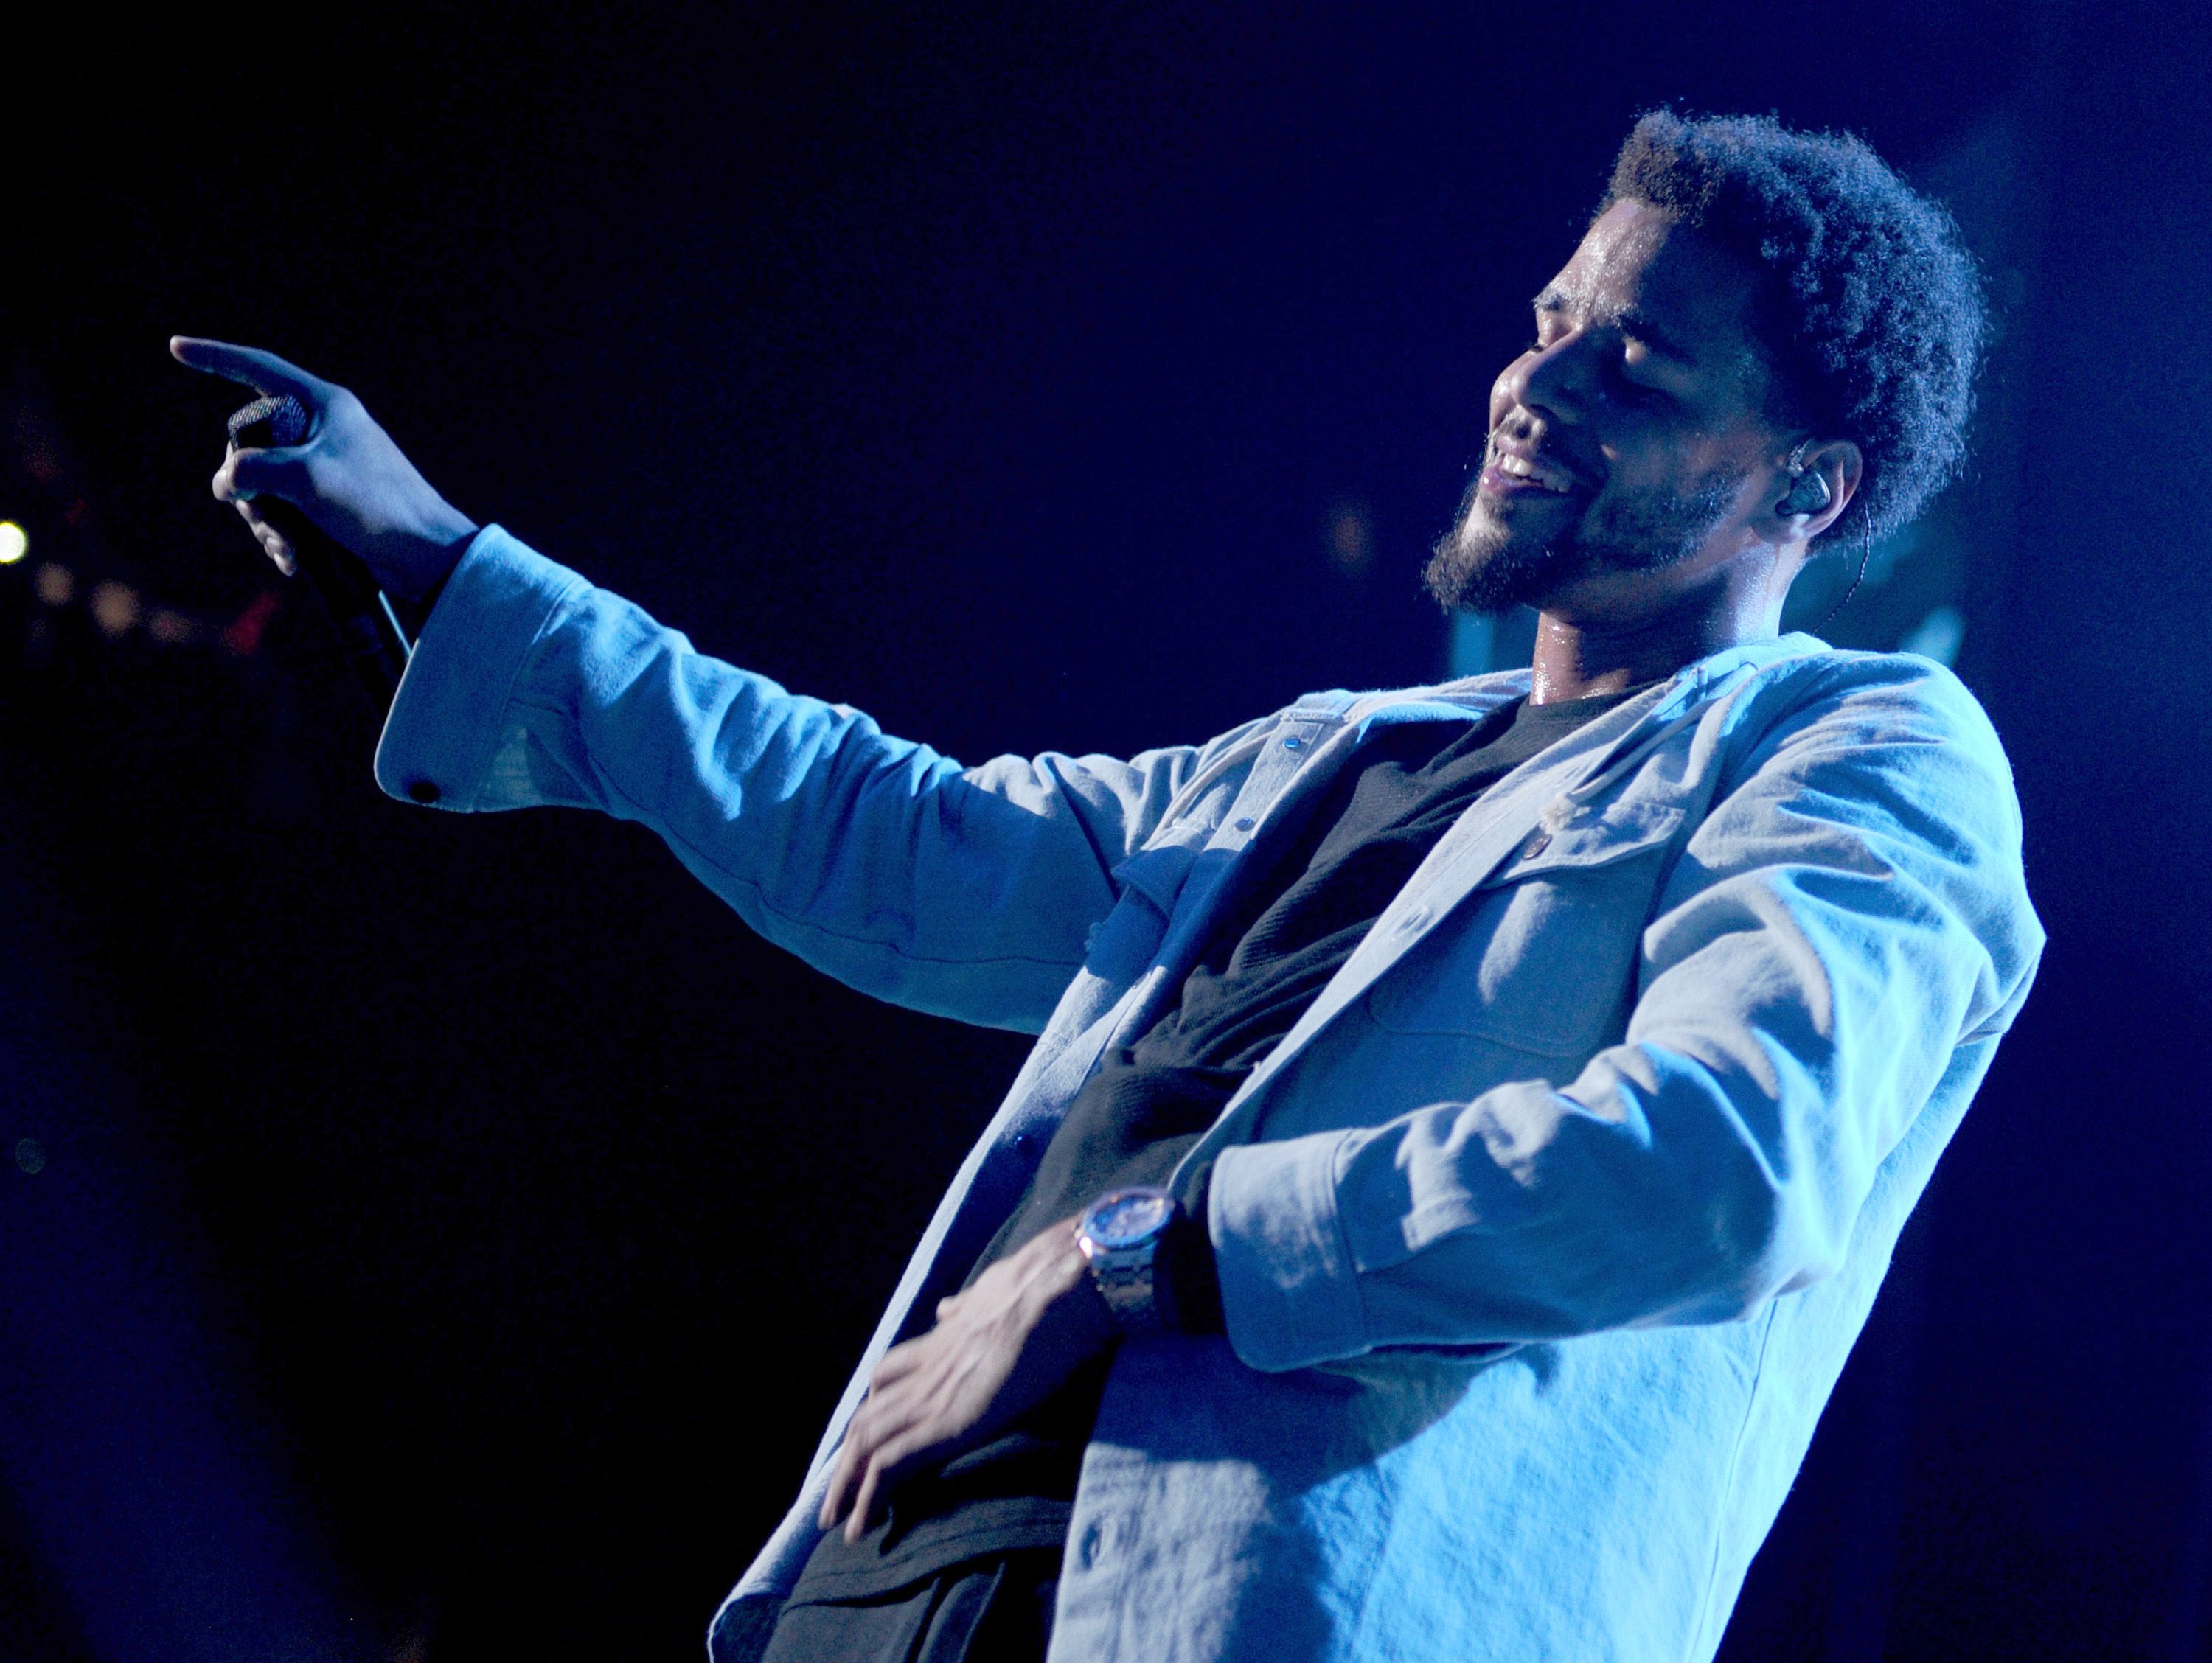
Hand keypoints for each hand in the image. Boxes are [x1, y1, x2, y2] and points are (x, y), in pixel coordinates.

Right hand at [170, 336, 478, 601]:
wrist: (427, 555)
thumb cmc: (376, 505)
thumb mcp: (307, 478)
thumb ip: (254, 468)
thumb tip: (226, 482)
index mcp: (324, 406)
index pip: (259, 368)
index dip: (216, 358)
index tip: (177, 348)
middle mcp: (323, 431)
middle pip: (250, 443)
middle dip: (245, 486)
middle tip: (258, 514)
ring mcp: (324, 468)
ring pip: (263, 486)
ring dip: (265, 522)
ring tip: (286, 548)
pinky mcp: (328, 504)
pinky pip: (285, 513)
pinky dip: (282, 537)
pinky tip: (292, 561)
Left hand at [820, 1215, 1118, 1543]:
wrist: (1059, 1289)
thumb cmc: (1046, 1289)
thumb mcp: (994, 1291)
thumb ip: (969, 1307)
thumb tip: (948, 1309)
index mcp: (942, 1341)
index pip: (889, 1377)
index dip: (875, 1410)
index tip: (866, 1443)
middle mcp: (928, 1369)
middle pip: (867, 1415)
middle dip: (848, 1458)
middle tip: (835, 1497)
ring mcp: (933, 1395)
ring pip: (866, 1441)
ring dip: (847, 1485)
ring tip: (838, 1523)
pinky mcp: (947, 1422)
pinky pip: (890, 1463)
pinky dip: (868, 1497)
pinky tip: (863, 1525)